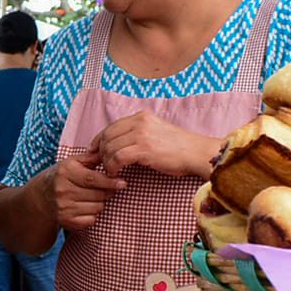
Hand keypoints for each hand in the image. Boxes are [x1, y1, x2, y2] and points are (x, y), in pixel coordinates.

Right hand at [51, 148, 123, 231]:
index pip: (92, 179)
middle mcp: (62, 190)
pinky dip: (93, 214)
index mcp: (65, 172)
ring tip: (93, 197)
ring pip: (97, 208)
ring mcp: (63, 207)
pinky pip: (91, 220)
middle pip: (97, 195)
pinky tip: (86, 207)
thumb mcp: (73, 162)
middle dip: (107, 192)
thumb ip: (92, 157)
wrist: (41, 196)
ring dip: (100, 203)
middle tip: (107, 188)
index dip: (110, 182)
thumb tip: (111, 154)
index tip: (123, 183)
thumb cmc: (62, 175)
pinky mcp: (66, 221)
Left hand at [91, 109, 216, 178]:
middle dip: (100, 152)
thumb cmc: (179, 148)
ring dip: (106, 162)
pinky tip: (116, 173)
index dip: (99, 140)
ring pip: (110, 147)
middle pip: (107, 136)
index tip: (93, 151)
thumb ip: (138, 134)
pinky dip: (112, 167)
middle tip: (99, 164)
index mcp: (142, 116)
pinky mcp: (144, 148)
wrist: (196, 153)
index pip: (111, 126)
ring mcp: (142, 134)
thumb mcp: (156, 133)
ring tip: (110, 171)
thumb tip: (118, 144)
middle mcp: (140, 122)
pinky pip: (118, 157)